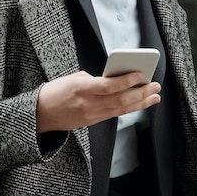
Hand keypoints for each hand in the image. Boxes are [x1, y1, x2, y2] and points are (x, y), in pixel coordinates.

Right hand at [36, 70, 160, 133]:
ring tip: (154, 96)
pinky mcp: (92, 122)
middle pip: (119, 99)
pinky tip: (140, 103)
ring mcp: (91, 115)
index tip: (141, 74)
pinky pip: (115, 114)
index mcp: (80, 88)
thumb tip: (115, 80)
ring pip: (121, 110)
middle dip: (140, 93)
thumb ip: (94, 79)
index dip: (127, 81)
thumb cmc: (56, 91)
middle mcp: (87, 104)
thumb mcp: (73, 78)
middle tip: (155, 86)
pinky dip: (129, 108)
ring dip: (140, 103)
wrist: (41, 114)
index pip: (108, 86)